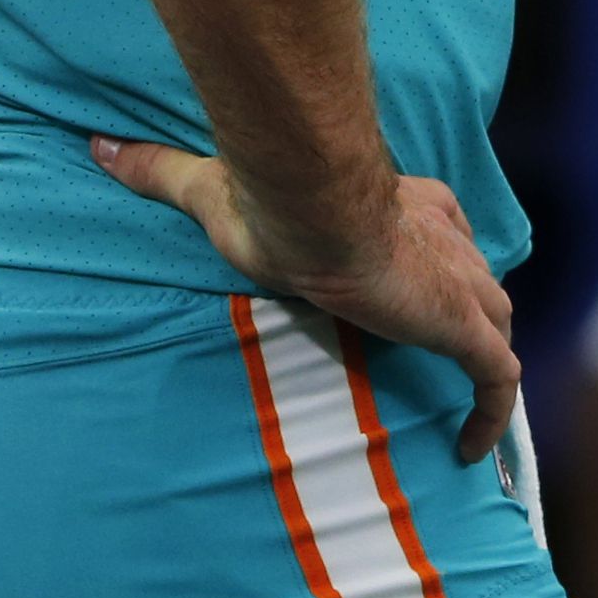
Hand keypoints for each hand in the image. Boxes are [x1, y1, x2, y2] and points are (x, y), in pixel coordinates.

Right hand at [89, 137, 517, 460]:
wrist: (314, 207)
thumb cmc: (273, 199)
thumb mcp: (207, 186)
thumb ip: (159, 169)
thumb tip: (100, 147)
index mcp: (403, 203)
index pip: (440, 225)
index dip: (435, 255)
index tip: (415, 289)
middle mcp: (444, 238)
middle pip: (475, 273)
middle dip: (467, 304)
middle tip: (445, 346)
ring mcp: (458, 284)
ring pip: (496, 319)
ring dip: (483, 353)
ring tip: (464, 401)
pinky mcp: (462, 327)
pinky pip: (498, 378)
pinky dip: (491, 413)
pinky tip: (471, 450)